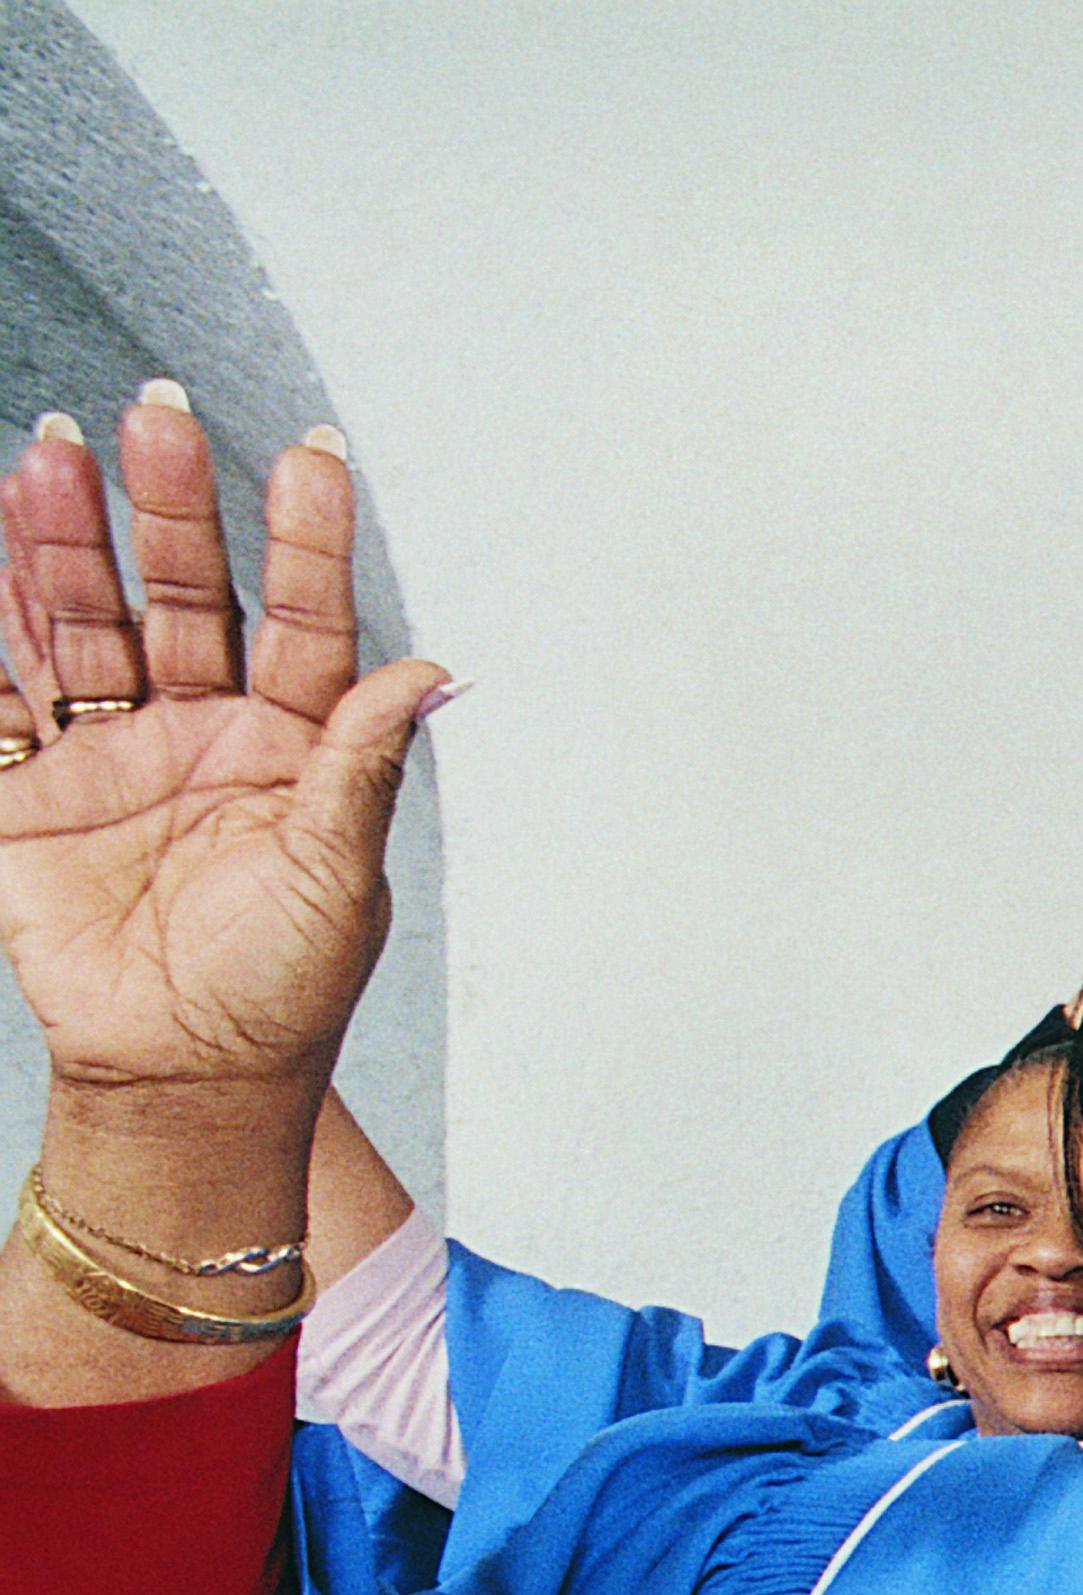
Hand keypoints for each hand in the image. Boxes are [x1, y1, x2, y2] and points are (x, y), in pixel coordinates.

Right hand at [1, 390, 447, 1108]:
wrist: (185, 1078)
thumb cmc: (280, 992)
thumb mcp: (338, 879)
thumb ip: (364, 768)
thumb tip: (431, 672)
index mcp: (291, 748)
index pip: (303, 621)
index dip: (305, 541)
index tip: (310, 456)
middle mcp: (199, 730)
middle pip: (179, 596)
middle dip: (165, 510)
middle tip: (152, 417)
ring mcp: (108, 752)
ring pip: (82, 622)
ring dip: (61, 541)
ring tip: (50, 453)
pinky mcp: (27, 789)